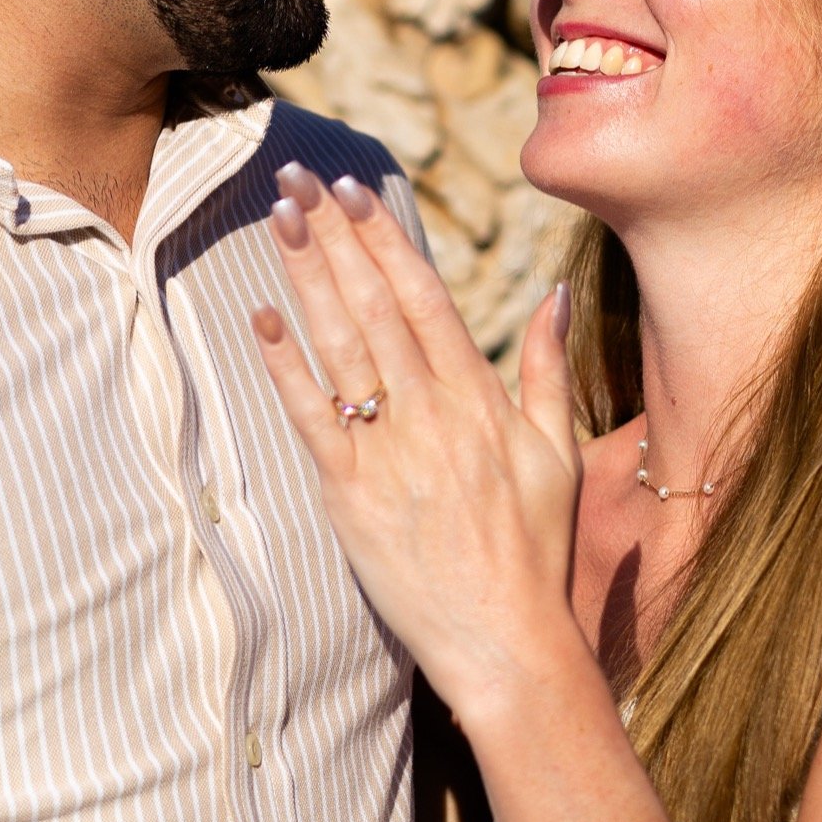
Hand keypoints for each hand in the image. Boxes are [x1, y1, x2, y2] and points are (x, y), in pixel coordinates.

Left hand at [252, 166, 584, 723]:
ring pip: (344, 346)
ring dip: (309, 277)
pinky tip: (263, 319)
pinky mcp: (354, 498)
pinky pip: (314, 419)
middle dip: (335, 236)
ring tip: (279, 220)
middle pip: (377, 305)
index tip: (355, 189)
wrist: (509, 642)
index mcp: (481, 399)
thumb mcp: (559, 453)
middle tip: (296, 178)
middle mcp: (435, 415)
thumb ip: (547, 369)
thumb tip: (551, 293)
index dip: (385, 238)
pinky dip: (287, 367)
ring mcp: (392, 454)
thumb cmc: (537, 554)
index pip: (426, 296)